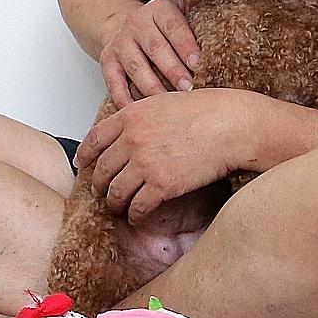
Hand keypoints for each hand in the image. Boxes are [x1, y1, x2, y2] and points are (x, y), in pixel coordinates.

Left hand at [74, 88, 257, 223]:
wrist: (233, 126)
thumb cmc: (210, 110)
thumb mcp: (167, 101)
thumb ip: (143, 115)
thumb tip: (133, 128)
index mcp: (132, 115)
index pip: (95, 139)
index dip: (86, 155)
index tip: (84, 164)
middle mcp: (133, 139)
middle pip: (102, 170)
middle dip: (100, 184)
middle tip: (102, 191)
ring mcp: (145, 164)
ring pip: (115, 192)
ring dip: (114, 203)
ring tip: (118, 207)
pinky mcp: (162, 186)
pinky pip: (137, 207)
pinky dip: (134, 215)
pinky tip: (137, 216)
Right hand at [99, 0, 200, 107]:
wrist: (126, 23)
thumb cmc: (165, 24)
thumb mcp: (182, 10)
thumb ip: (200, 14)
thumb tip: (229, 24)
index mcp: (159, 9)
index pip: (173, 26)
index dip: (185, 45)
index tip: (198, 63)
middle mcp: (136, 23)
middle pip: (156, 48)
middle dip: (173, 70)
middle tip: (189, 88)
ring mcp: (120, 43)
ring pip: (136, 67)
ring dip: (153, 87)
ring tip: (170, 103)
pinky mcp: (108, 61)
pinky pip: (114, 82)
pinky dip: (124, 99)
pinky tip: (140, 111)